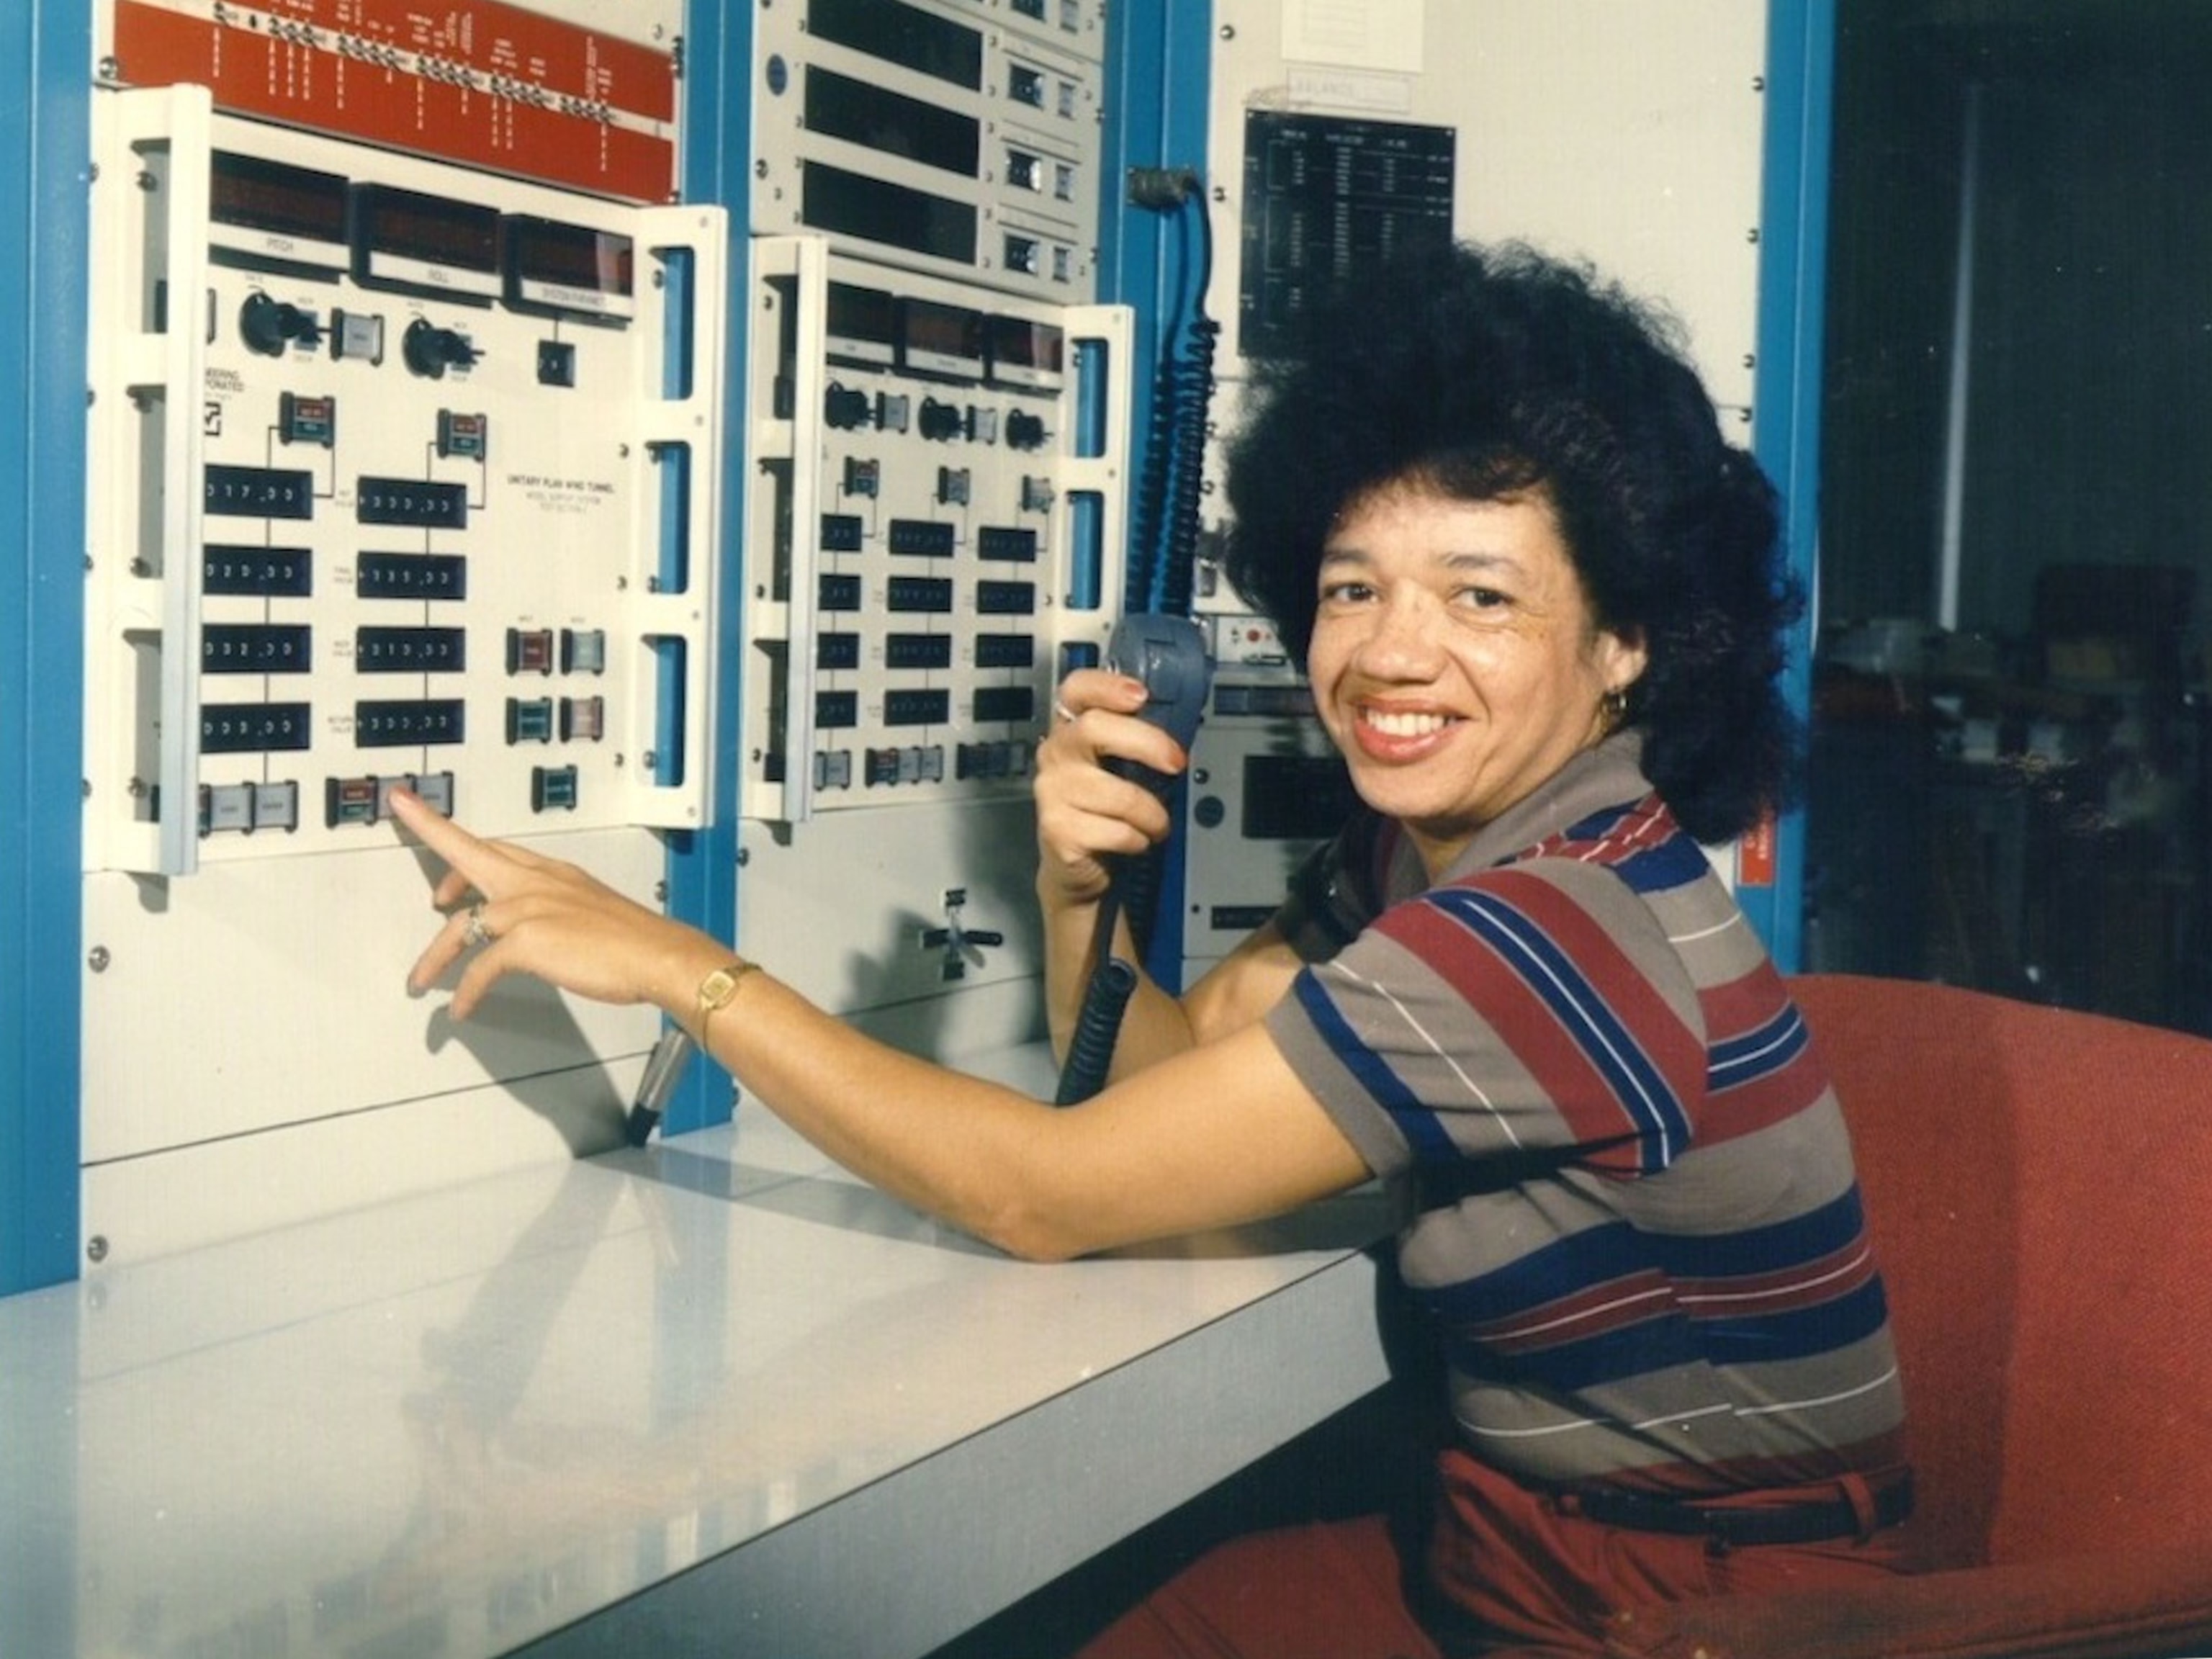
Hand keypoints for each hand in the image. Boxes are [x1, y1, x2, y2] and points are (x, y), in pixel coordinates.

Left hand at [389, 789, 714, 1021]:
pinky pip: (480, 968)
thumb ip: (557, 912)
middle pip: (468, 855)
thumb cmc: (633, 940)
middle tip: (402, 815)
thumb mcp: (590, 911)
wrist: (658, 955)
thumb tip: (540, 932)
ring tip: (421, 978)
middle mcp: (535, 882)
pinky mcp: (527, 941)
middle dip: (431, 833)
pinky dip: (467, 990)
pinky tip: (463, 1007)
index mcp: (551, 873)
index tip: (423, 806)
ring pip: (461, 924)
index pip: (495, 843)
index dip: (454, 827)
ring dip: (435, 955)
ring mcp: (528, 908)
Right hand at [1032, 667, 1188, 906]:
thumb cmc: (1103, 809)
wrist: (1074, 863)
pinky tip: (1135, 841)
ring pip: (1118, 794)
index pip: (1076, 690)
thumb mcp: (1117, 767)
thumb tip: (1183, 731)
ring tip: (1158, 823)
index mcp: (1071, 728)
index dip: (1107, 686)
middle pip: (1094, 728)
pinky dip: (1138, 840)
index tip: (1140, 695)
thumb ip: (1136, 742)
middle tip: (1176, 763)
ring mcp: (1052, 792)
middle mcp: (1055, 753)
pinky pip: (1117, 831)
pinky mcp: (1058, 830)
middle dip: (1147, 743)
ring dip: (1152, 813)